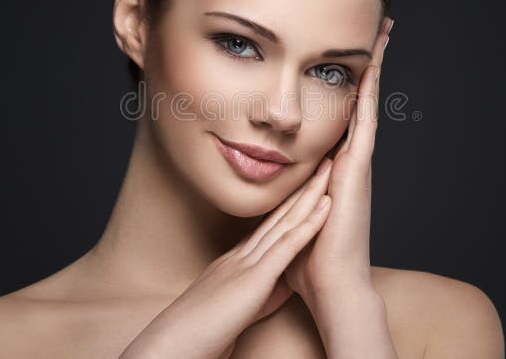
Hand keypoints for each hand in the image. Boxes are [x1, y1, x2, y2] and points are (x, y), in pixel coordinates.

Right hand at [118, 160, 336, 358]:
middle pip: (280, 216)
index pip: (270, 227)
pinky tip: (326, 205)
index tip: (307, 186)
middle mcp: (242, 256)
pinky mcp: (255, 278)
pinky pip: (287, 245)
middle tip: (323, 164)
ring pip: (286, 221)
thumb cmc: (200, 334)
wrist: (176, 344)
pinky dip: (309, 223)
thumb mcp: (236, 308)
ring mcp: (248, 263)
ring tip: (330, 169)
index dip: (290, 205)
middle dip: (303, 190)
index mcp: (237, 263)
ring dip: (311, 194)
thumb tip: (284, 286)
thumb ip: (261, 294)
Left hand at [284, 17, 393, 304]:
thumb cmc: (312, 258)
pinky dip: (369, 94)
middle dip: (367, 65)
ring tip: (380, 34)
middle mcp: (351, 161)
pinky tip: (371, 66)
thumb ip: (288, 196)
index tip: (346, 57)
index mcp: (335, 169)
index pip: (341, 118)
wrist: (333, 287)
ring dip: (373, 68)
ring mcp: (358, 164)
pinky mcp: (357, 171)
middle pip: (360, 102)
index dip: (345, 87)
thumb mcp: (294, 216)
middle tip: (376, 29)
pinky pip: (365, 123)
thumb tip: (266, 187)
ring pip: (366, 104)